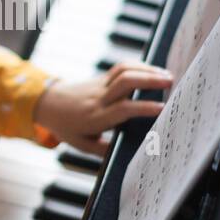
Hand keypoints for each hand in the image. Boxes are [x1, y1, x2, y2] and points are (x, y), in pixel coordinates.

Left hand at [32, 61, 173, 156]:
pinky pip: (121, 68)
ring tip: (167, 76)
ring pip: (123, 70)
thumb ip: (103, 150)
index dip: (143, 107)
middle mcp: (99, 98)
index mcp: (95, 118)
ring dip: (147, 70)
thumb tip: (128, 154)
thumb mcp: (82, 144)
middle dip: (149, 79)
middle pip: (125, 82)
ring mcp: (100, 85)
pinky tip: (153, 71)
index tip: (163, 109)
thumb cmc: (67, 127)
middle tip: (170, 82)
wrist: (48, 104)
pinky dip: (139, 66)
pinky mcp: (101, 77)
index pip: (123, 109)